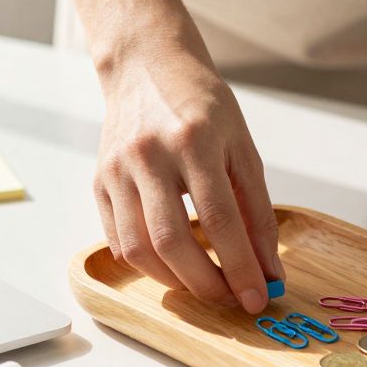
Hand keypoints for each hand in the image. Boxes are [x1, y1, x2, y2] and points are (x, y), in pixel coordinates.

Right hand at [94, 47, 282, 313]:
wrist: (146, 67)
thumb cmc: (201, 105)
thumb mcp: (241, 146)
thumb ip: (256, 209)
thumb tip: (268, 268)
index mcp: (193, 139)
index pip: (219, 218)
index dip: (241, 266)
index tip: (258, 297)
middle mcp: (149, 154)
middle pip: (172, 241)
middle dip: (206, 283)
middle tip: (231, 299)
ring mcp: (117, 169)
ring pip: (139, 249)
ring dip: (175, 281)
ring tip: (205, 286)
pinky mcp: (99, 182)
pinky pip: (119, 240)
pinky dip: (149, 265)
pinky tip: (174, 267)